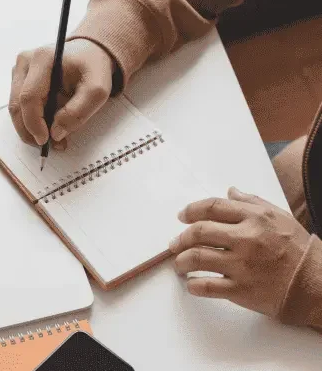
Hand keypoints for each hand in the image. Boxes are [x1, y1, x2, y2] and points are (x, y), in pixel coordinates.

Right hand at [9, 39, 114, 148]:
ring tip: (52, 138)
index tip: (46, 140)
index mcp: (42, 59)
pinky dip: (31, 121)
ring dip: (30, 129)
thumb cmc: (93, 68)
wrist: (89, 53)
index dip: (34, 124)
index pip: (28, 98)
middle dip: (30, 131)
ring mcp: (19, 70)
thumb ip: (78, 113)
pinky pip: (19, 106)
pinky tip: (47, 126)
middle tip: (49, 146)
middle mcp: (25, 61)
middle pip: (17, 105)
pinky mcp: (19, 79)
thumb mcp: (97, 91)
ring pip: (15, 108)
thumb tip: (55, 133)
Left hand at [169, 187, 310, 318]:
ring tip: (179, 264)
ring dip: (181, 261)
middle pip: (198, 232)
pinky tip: (191, 283)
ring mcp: (242, 265)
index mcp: (254, 218)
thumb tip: (230, 191)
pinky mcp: (241, 290)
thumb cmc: (297, 249)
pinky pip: (206, 286)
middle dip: (180, 238)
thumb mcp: (278, 217)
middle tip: (174, 244)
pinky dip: (193, 285)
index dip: (191, 210)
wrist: (316, 285)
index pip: (212, 207)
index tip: (181, 216)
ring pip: (197, 258)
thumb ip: (252, 202)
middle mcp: (246, 239)